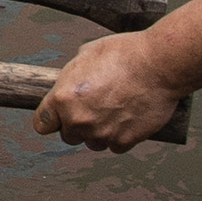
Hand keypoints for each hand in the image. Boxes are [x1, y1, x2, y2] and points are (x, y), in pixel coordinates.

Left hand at [37, 29, 185, 152]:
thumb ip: (72, 77)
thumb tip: (71, 83)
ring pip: (93, 143)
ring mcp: (102, 133)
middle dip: (77, 126)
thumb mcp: (86, 55)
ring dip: (100, 133)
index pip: (42, 124)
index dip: (51, 120)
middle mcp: (78, 120)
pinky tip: (129, 120)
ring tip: (115, 112)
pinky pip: (116, 147)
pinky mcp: (125, 141)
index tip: (58, 118)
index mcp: (63, 98)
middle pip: (68, 136)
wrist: (159, 64)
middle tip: (94, 110)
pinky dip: (121, 137)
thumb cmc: (124, 53)